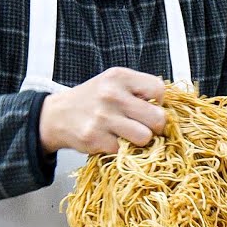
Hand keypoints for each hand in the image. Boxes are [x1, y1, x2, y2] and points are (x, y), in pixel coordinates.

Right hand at [38, 67, 167, 153]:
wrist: (57, 115)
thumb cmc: (94, 99)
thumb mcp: (114, 83)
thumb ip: (139, 89)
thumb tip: (169, 108)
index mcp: (119, 77)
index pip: (159, 90)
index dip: (159, 102)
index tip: (148, 106)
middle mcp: (111, 95)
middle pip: (158, 118)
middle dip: (155, 126)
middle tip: (144, 126)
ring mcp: (103, 118)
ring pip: (145, 137)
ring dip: (140, 140)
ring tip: (128, 135)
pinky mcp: (95, 138)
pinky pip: (124, 150)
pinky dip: (120, 149)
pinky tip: (110, 140)